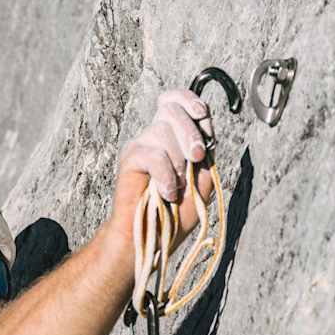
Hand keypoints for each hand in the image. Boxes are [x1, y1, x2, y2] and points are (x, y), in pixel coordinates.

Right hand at [116, 89, 214, 205]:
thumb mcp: (203, 175)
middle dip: (191, 134)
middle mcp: (156, 135)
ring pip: (163, 132)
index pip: (178, 100)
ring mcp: (141, 145)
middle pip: (172, 110)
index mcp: (175, 135)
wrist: (155, 234)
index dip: (190, 100)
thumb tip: (201, 121)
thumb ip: (204, 147)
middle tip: (197, 159)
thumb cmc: (178, 209)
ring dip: (177, 164)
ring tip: (175, 188)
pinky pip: (154, 155)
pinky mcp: (130, 158)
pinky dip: (166, 177)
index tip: (201, 113)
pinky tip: (167, 194)